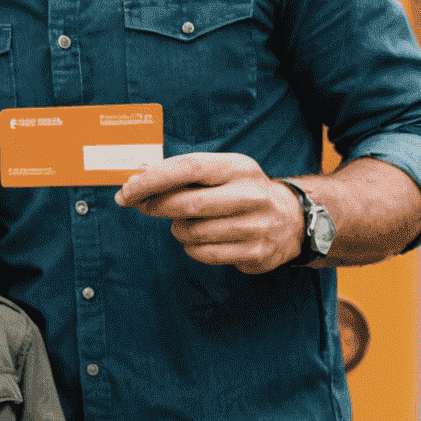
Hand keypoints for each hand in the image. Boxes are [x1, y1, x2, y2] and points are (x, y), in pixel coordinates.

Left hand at [115, 153, 304, 273]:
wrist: (293, 219)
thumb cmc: (241, 191)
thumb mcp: (220, 172)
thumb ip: (180, 173)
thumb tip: (136, 175)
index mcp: (238, 168)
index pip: (188, 167)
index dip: (152, 180)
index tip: (126, 191)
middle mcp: (251, 195)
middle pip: (187, 204)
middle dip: (156, 207)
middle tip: (143, 206)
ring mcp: (256, 226)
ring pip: (192, 232)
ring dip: (176, 228)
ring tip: (184, 222)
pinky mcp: (256, 252)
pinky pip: (203, 253)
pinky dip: (191, 247)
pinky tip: (199, 239)